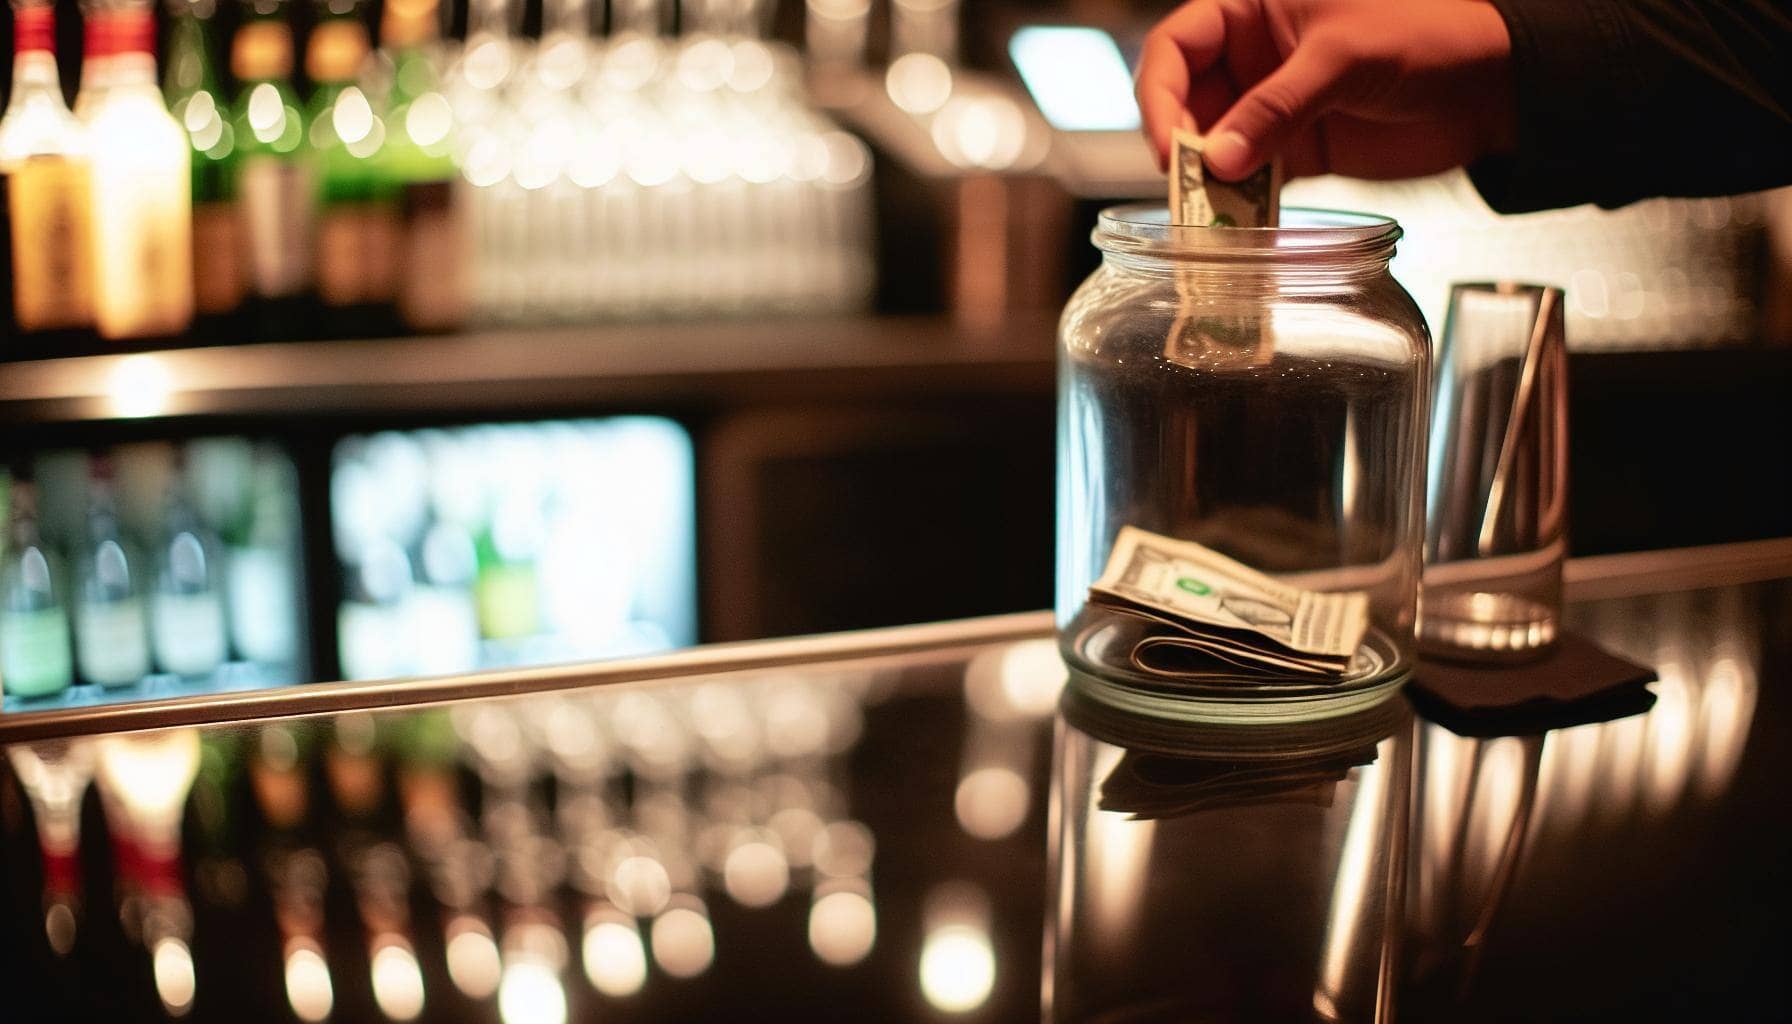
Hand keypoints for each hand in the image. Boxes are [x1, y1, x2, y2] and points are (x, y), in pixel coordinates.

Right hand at [1136, 0, 1516, 181]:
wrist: (1493, 84)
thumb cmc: (1429, 33)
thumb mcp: (1344, 57)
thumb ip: (1278, 105)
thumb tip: (1218, 157)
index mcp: (1254, 9)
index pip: (1177, 46)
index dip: (1160, 93)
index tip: (1168, 141)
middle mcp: (1254, 57)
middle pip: (1185, 101)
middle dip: (1180, 143)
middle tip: (1185, 185)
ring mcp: (1273, 106)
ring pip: (1213, 145)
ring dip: (1205, 180)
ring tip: (1208, 211)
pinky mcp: (1297, 150)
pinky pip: (1250, 178)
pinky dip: (1239, 201)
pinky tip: (1238, 220)